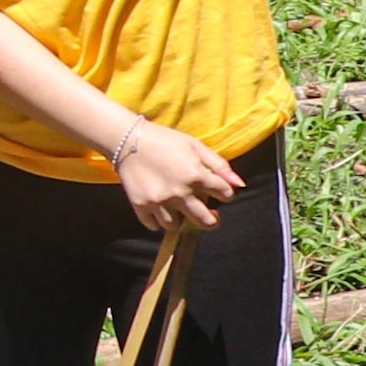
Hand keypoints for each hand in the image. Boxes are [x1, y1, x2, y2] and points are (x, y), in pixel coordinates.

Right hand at [112, 121, 243, 232]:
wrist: (126, 139)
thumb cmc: (164, 140)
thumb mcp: (195, 146)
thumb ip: (219, 165)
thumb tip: (239, 185)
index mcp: (196, 175)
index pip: (226, 195)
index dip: (225, 193)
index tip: (217, 190)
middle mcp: (180, 192)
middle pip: (206, 222)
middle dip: (212, 219)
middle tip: (207, 213)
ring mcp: (160, 201)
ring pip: (177, 226)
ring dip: (181, 218)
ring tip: (177, 206)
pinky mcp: (141, 205)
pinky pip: (154, 225)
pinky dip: (158, 220)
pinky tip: (159, 207)